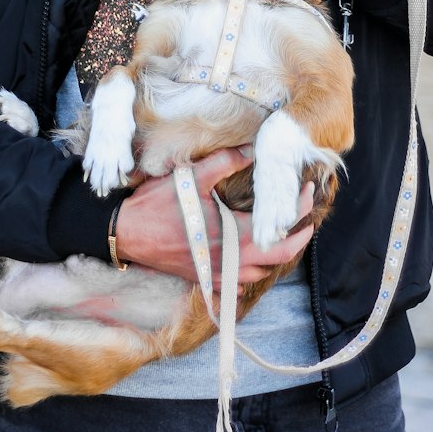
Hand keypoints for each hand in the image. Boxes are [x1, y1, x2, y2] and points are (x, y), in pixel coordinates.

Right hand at [114, 146, 315, 288]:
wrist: (125, 233)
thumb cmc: (156, 204)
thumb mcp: (192, 177)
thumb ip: (226, 162)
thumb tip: (253, 148)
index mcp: (232, 233)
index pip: (281, 226)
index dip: (301, 208)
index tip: (307, 190)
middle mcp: (230, 259)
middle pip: (281, 255)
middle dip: (299, 236)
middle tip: (304, 215)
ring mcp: (218, 273)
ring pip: (263, 272)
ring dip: (277, 253)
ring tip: (280, 231)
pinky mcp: (205, 279)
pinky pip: (240, 283)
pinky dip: (253, 270)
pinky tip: (251, 254)